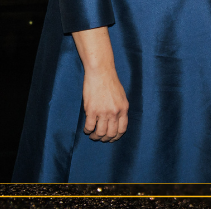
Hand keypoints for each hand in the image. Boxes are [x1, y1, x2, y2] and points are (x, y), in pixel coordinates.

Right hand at [72, 26, 128, 142]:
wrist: (100, 71)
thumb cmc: (110, 81)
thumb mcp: (121, 96)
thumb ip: (120, 109)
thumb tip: (117, 120)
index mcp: (123, 109)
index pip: (122, 129)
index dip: (116, 137)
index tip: (111, 138)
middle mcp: (114, 112)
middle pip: (110, 133)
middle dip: (105, 139)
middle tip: (100, 138)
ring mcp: (103, 112)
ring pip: (99, 133)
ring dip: (95, 136)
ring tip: (92, 135)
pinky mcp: (91, 110)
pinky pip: (89, 126)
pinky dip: (87, 130)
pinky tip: (87, 129)